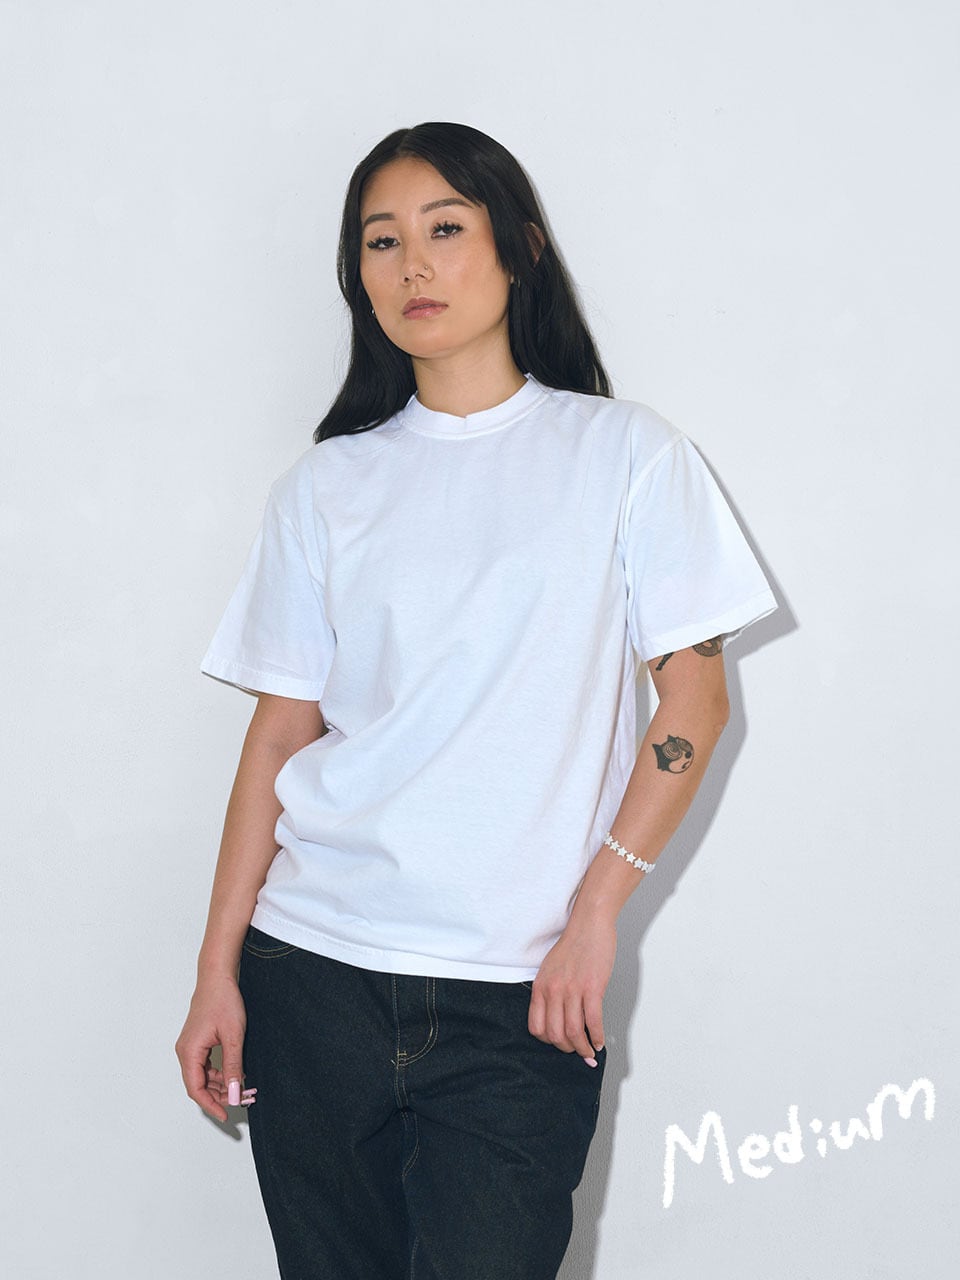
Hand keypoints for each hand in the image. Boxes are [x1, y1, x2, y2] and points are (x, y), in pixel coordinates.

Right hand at [175, 972, 253, 1121]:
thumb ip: (233, 1066)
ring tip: (242, 1088)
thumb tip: (235, 1093)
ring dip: (221, 1085)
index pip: (196, 1089)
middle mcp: (185, 1052)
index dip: (211, 1105)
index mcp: (189, 1052)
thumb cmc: (223, 1001)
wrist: (217, 978)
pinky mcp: (197, 1043)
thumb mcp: (233, 1036)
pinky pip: (205, 1066)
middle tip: (242, 1099)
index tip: (226, 1115)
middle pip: (199, 1085)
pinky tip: (235, 1074)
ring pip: (203, 1077)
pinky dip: (219, 1073)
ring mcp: (190, 1047)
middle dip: (220, 1096)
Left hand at [527, 913, 615, 1064]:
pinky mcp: (592, 988)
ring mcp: (572, 990)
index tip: (559, 1043)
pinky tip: (600, 1041)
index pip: (536, 1027)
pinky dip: (597, 1036)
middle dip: (568, 1048)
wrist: (589, 924)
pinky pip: (593, 1021)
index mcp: (541, 986)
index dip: (548, 1041)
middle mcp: (553, 990)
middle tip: (577, 1051)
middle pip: (555, 1034)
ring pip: (574, 1032)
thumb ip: (550, 991)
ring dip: (583, 1048)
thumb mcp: (550, 969)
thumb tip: (559, 1018)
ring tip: (590, 1052)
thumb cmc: (573, 945)